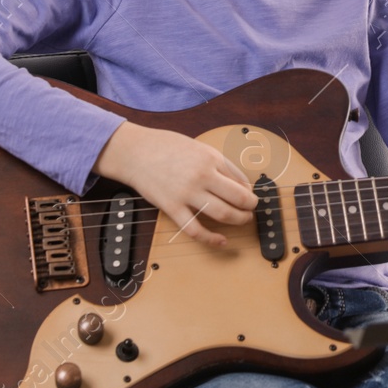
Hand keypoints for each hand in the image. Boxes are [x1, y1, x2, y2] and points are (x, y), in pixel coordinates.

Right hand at [94, 121, 259, 246]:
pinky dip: (211, 239)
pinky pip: (195, 229)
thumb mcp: (200, 147)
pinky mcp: (172, 208)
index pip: (241, 180)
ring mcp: (187, 193)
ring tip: (242, 220)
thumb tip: (242, 185)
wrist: (136, 152)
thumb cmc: (167, 147)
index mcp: (211, 159)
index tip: (250, 197)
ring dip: (238, 220)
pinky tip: (221, 240)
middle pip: (238, 198)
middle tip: (251, 210)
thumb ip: (221, 164)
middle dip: (250, 207)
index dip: (250, 191)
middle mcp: (202, 176)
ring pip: (222, 214)